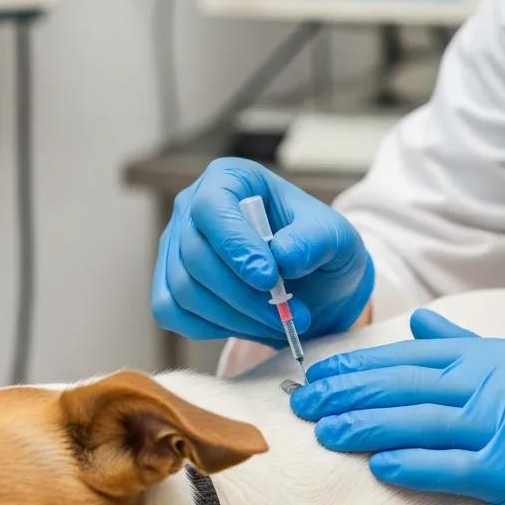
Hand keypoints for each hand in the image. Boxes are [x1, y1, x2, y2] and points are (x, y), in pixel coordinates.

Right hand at [151, 158, 373, 343]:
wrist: (316, 283)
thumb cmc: (320, 248)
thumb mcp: (336, 237)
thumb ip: (314, 241)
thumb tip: (284, 256)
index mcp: (230, 178)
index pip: (212, 208)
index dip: (235, 246)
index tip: (269, 280)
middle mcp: (193, 205)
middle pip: (195, 254)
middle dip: (242, 294)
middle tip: (286, 315)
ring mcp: (176, 245)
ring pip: (184, 288)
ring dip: (234, 316)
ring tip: (278, 322)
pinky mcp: (169, 283)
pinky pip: (172, 312)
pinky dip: (211, 327)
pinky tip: (248, 324)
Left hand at [290, 308, 504, 504]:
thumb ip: (466, 345)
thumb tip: (418, 320)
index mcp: (494, 355)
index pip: (413, 355)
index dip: (361, 365)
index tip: (318, 374)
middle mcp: (498, 379)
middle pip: (408, 383)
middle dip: (349, 391)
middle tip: (303, 401)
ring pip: (421, 419)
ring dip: (367, 425)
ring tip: (324, 431)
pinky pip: (454, 464)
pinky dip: (413, 464)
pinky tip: (377, 466)